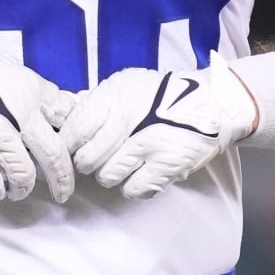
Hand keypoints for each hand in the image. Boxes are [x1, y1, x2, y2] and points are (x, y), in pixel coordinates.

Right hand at [0, 25, 76, 202]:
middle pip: (54, 155)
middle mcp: (21, 115)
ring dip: (25, 187)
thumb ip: (27, 90)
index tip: (74, 148)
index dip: (74, 135)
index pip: (66, 115)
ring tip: (21, 191)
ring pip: (25, 175)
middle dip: (63, 178)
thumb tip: (45, 106)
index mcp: (30, 89)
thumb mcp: (4, 68)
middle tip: (64, 192)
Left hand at [61, 64, 257, 199]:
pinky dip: (132, 186)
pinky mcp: (167, 165)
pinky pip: (133, 189)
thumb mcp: (125, 84)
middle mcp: (129, 119)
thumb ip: (96, 101)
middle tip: (95, 158)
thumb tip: (64, 117)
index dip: (68, 145)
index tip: (69, 149)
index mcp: (115, 96)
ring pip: (107, 176)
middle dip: (87, 162)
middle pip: (87, 158)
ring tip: (120, 164)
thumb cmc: (162, 94)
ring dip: (109, 175)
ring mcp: (149, 144)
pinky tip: (138, 173)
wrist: (210, 102)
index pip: (76, 129)